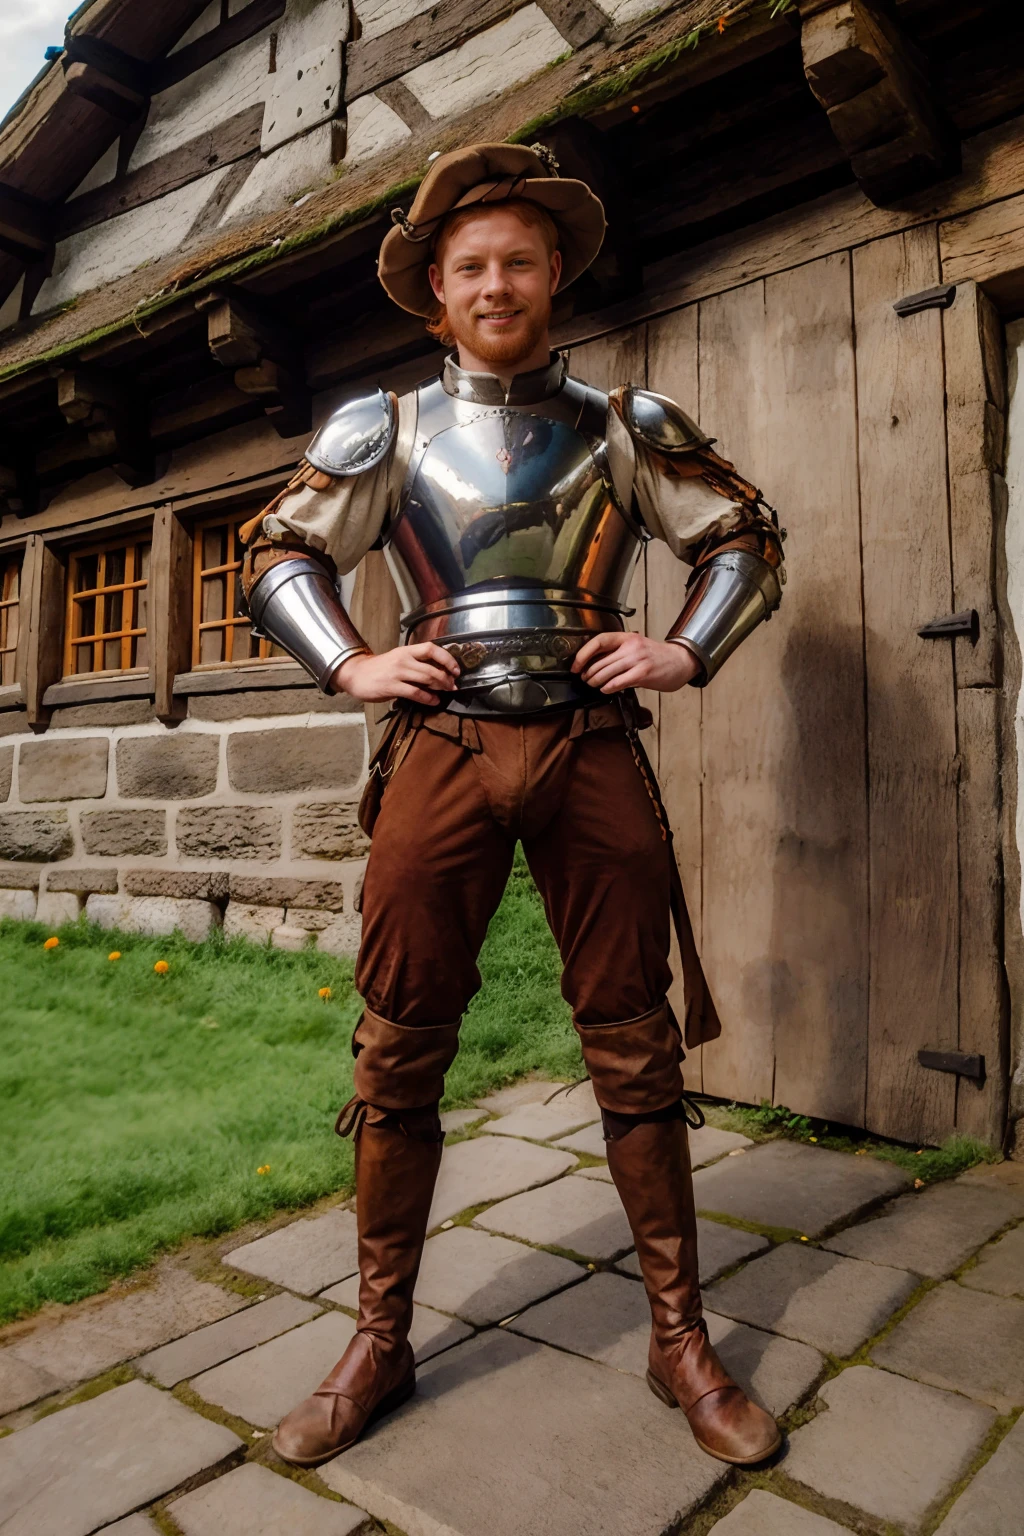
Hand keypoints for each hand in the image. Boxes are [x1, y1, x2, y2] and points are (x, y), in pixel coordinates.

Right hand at [332, 643, 459, 704]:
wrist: (355, 674)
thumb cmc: (378, 669)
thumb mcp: (397, 659)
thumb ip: (414, 662)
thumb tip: (437, 671)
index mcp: (406, 650)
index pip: (431, 648)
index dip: (447, 658)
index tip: (456, 669)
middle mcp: (403, 659)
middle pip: (432, 667)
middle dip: (447, 678)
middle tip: (453, 685)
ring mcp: (397, 673)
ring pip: (426, 679)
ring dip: (441, 687)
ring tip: (446, 692)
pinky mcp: (391, 686)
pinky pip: (416, 693)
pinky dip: (428, 698)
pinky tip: (434, 701)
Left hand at [571, 632, 701, 692]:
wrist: (681, 661)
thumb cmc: (657, 656)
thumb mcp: (637, 647)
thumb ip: (618, 652)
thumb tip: (594, 663)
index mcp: (627, 637)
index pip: (599, 641)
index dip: (583, 654)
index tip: (575, 665)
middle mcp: (631, 646)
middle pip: (600, 660)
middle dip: (588, 673)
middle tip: (584, 679)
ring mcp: (638, 659)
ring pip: (607, 672)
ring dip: (596, 681)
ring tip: (594, 685)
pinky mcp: (643, 673)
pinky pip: (618, 682)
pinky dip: (608, 688)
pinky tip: (606, 689)